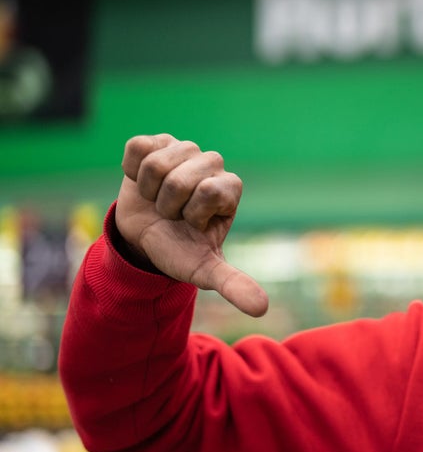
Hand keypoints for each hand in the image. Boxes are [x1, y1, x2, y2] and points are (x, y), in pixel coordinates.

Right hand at [115, 134, 268, 316]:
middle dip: (167, 205)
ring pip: (157, 164)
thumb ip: (233, 285)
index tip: (192, 225)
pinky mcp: (155, 142)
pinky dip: (132, 171)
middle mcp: (212, 164)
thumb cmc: (179, 249)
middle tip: (172, 214)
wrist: (143, 238)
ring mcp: (184, 149)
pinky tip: (143, 182)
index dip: (191, 213)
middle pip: (179, 179)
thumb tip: (262, 310)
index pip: (209, 191)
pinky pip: (137, 148)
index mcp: (229, 188)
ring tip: (158, 200)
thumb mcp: (204, 270)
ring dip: (149, 191)